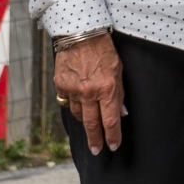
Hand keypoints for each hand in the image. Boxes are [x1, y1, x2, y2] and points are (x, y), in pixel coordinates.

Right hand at [55, 32, 125, 154]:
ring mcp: (72, 90)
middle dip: (95, 139)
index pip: (110, 120)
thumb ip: (119, 93)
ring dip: (85, 121)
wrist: (80, 33)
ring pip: (79, 114)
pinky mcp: (61, 85)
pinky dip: (75, 105)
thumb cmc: (103, 49)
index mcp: (106, 88)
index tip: (113, 146)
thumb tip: (122, 113)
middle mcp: (88, 92)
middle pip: (91, 124)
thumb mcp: (118, 69)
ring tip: (91, 126)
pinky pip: (68, 102)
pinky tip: (79, 105)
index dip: (112, 135)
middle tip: (97, 150)